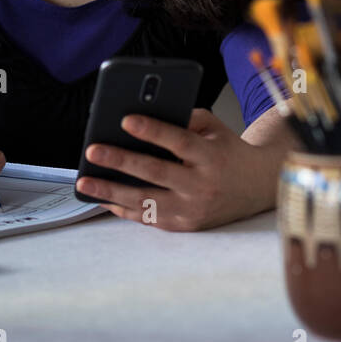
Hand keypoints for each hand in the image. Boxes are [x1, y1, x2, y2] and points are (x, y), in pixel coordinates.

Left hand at [76, 109, 271, 230]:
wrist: (256, 188)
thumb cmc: (227, 151)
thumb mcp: (214, 128)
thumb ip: (184, 118)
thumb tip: (143, 115)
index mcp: (211, 156)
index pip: (178, 141)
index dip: (152, 130)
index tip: (126, 120)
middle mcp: (202, 185)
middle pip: (156, 172)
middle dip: (120, 161)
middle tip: (93, 151)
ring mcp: (193, 209)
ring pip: (145, 201)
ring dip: (111, 192)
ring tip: (84, 183)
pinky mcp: (185, 226)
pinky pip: (148, 218)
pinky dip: (123, 208)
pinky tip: (102, 198)